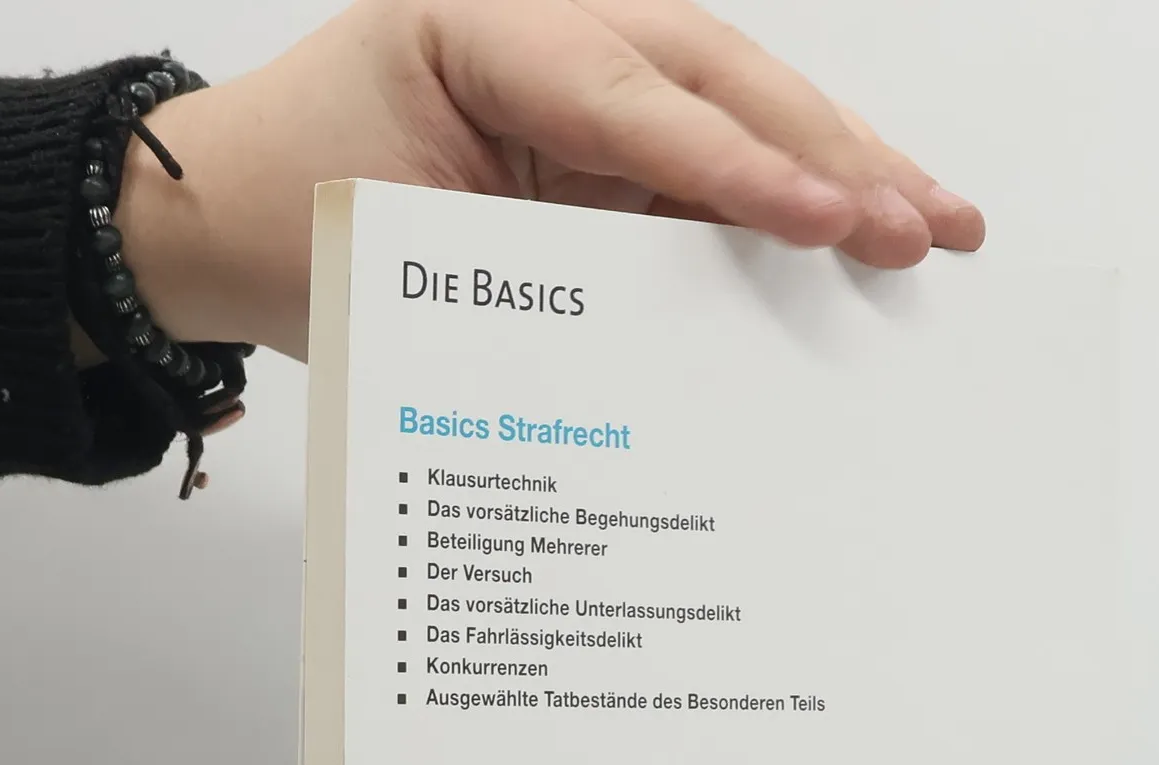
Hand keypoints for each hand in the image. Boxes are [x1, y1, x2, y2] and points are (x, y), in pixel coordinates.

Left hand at [116, 0, 984, 359]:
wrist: (220, 212)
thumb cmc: (283, 218)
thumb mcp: (394, 253)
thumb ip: (541, 274)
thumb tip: (688, 338)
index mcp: (478, 23)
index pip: (636, 99)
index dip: (742, 166)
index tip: (832, 223)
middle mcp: (545, 25)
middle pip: (719, 78)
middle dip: (832, 158)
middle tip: (924, 227)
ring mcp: (581, 71)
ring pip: (739, 105)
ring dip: (842, 168)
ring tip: (938, 223)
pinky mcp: (598, 131)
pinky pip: (712, 156)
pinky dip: (791, 197)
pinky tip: (867, 228)